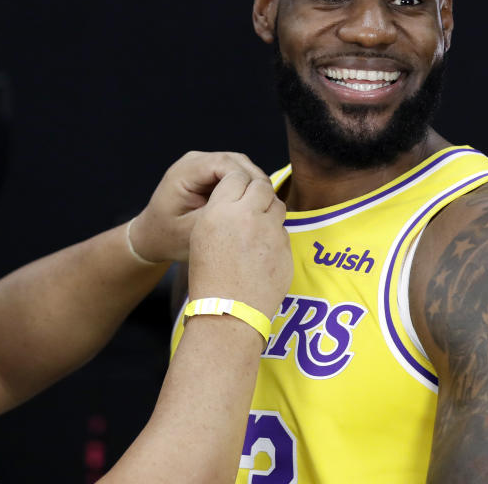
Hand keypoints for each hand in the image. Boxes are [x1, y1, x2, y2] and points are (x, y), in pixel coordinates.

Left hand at [129, 151, 268, 262]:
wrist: (152, 237)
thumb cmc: (167, 237)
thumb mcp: (191, 231)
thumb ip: (219, 215)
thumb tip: (248, 207)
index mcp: (185, 172)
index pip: (225, 164)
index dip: (248, 179)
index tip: (261, 201)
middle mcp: (194, 162)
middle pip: (236, 161)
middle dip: (255, 181)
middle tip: (270, 205)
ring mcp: (203, 165)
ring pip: (240, 165)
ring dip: (253, 184)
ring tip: (265, 206)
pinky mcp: (210, 173)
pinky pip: (235, 173)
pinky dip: (247, 187)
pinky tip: (254, 204)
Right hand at [187, 170, 291, 319]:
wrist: (228, 312)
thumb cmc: (209, 275)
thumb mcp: (202, 235)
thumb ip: (221, 208)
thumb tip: (239, 191)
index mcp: (221, 211)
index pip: (236, 176)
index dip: (238, 182)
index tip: (237, 191)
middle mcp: (247, 216)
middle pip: (261, 185)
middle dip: (257, 192)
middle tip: (251, 204)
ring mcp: (270, 232)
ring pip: (277, 205)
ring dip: (269, 210)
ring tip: (256, 228)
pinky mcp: (285, 248)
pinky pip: (282, 231)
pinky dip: (274, 235)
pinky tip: (262, 252)